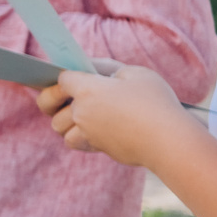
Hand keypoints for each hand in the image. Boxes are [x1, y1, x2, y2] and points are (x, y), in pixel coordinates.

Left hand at [38, 63, 179, 165]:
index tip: (72, 75)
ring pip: (59, 128)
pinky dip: (79, 136)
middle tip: (61, 96)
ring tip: (83, 114)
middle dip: (50, 99)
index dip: (66, 75)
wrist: (169, 140)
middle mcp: (81, 111)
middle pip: (48, 105)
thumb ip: (111, 70)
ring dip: (67, 120)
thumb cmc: (157, 103)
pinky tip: (94, 129)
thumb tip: (97, 73)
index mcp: (88, 88)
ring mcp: (87, 132)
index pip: (62, 78)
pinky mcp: (97, 147)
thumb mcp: (138, 73)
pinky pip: (76, 142)